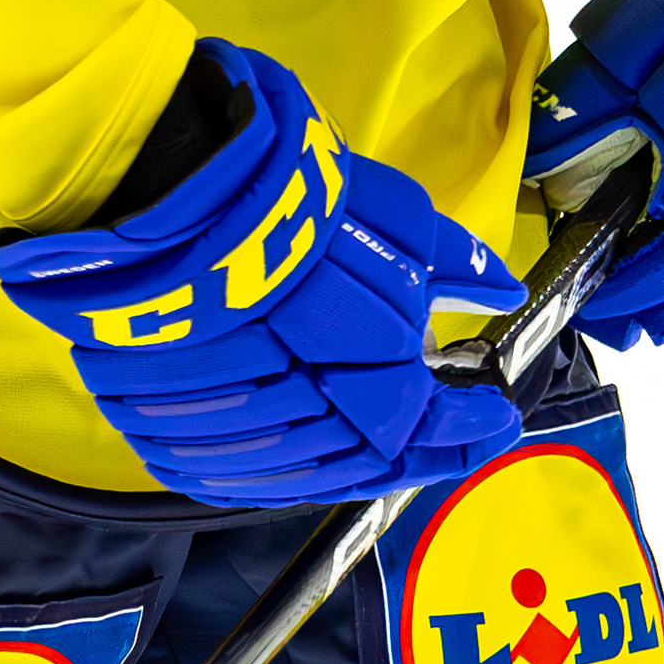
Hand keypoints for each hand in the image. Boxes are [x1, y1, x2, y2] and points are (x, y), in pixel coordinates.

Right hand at [0, 44, 522, 503]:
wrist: (162, 186)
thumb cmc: (285, 196)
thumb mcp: (392, 215)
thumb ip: (451, 264)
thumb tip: (500, 289)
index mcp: (366, 373)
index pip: (426, 426)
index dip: (464, 429)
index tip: (495, 417)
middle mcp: (299, 416)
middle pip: (365, 461)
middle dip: (417, 454)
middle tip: (447, 441)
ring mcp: (223, 426)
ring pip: (297, 476)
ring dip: (347, 467)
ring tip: (380, 451)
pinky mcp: (163, 424)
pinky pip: (225, 474)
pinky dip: (273, 472)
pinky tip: (298, 457)